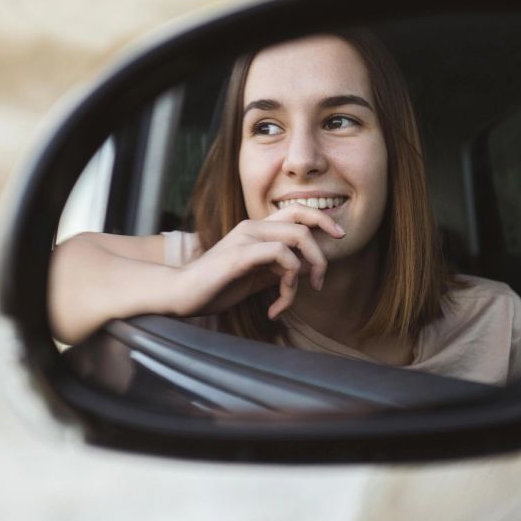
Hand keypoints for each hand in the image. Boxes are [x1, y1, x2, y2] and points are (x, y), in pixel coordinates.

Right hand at [174, 206, 345, 319]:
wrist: (181, 293)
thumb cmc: (216, 286)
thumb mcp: (256, 277)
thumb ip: (279, 269)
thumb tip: (306, 269)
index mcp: (257, 229)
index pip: (298, 212)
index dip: (323, 220)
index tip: (339, 238)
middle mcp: (253, 226)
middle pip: (304, 221)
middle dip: (322, 252)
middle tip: (321, 281)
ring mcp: (247, 237)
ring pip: (297, 238)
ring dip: (306, 271)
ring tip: (290, 298)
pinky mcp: (241, 254)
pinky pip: (281, 255)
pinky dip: (289, 284)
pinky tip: (277, 307)